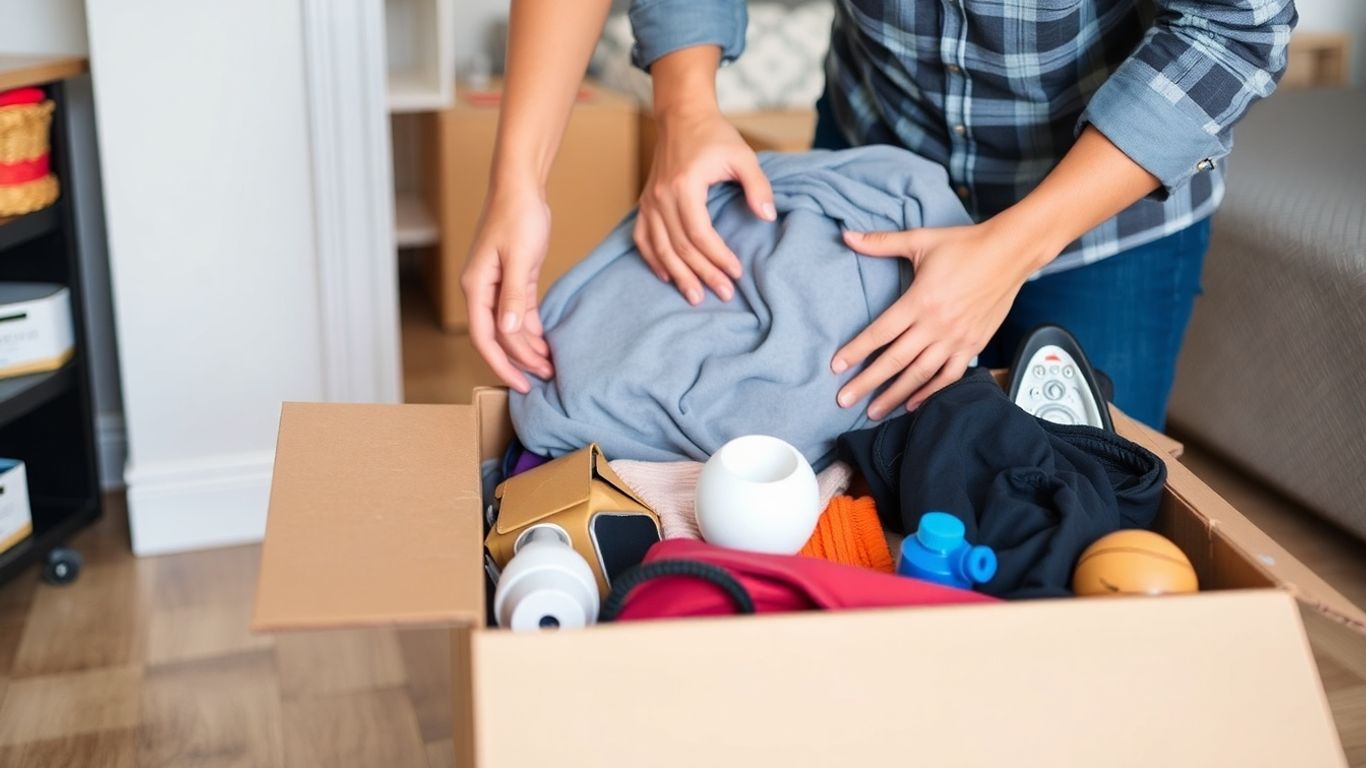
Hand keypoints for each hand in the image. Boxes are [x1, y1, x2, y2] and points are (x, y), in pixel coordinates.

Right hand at [461, 183, 554, 392]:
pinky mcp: (515, 279)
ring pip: (510, 328)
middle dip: (520, 360)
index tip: (520, 385)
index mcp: (476, 287)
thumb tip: (508, 331)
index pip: (485, 338)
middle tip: (546, 378)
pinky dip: (532, 330)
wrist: (521, 187)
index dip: (502, 365)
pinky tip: (546, 344)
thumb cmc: (518, 216)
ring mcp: (497, 286)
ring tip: (550, 365)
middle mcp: (483, 290)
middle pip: (498, 338)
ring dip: (528, 348)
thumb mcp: (520, 257)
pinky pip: (521, 314)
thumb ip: (514, 295)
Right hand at [636, 106, 775, 304]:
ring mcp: (649, 201)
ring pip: (661, 248)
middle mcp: (661, 196)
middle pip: (680, 247)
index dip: (718, 257)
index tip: (736, 272)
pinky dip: (654, 260)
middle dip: (703, 273)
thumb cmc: (714, 136)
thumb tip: (767, 216)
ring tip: (696, 296)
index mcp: (684, 185)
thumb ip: (757, 186)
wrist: (682, 117)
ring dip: (678, 275)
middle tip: (724, 293)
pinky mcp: (645, 203)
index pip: (700, 233)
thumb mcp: (743, 156)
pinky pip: (643, 238)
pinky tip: (667, 276)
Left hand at [831, 219, 1054, 417]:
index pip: (880, 333)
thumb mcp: (920, 239)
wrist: (1010, 252)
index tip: (836, 367)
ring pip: (920, 374)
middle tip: (844, 400)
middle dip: (867, 382)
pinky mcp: (974, 345)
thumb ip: (880, 243)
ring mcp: (957, 338)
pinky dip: (931, 392)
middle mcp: (937, 325)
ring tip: (874, 411)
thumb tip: (847, 235)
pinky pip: (949, 376)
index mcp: (920, 301)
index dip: (856, 351)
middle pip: (895, 360)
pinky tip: (913, 404)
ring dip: (895, 395)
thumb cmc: (965, 245)